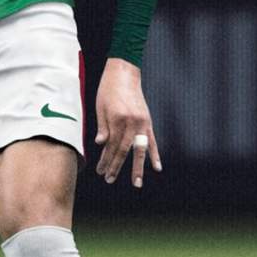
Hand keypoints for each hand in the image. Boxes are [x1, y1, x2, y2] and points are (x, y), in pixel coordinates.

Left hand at [94, 57, 161, 187]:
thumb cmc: (108, 89)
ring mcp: (142, 122)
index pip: (111, 145)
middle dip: (116, 166)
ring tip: (137, 183)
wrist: (124, 73)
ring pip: (140, 149)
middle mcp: (131, 122)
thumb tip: (102, 145)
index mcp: (117, 119)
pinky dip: (155, 154)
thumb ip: (103, 127)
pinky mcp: (148, 121)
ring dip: (137, 167)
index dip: (106, 160)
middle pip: (124, 150)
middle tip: (109, 179)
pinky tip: (157, 167)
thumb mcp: (100, 107)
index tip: (100, 171)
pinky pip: (152, 141)